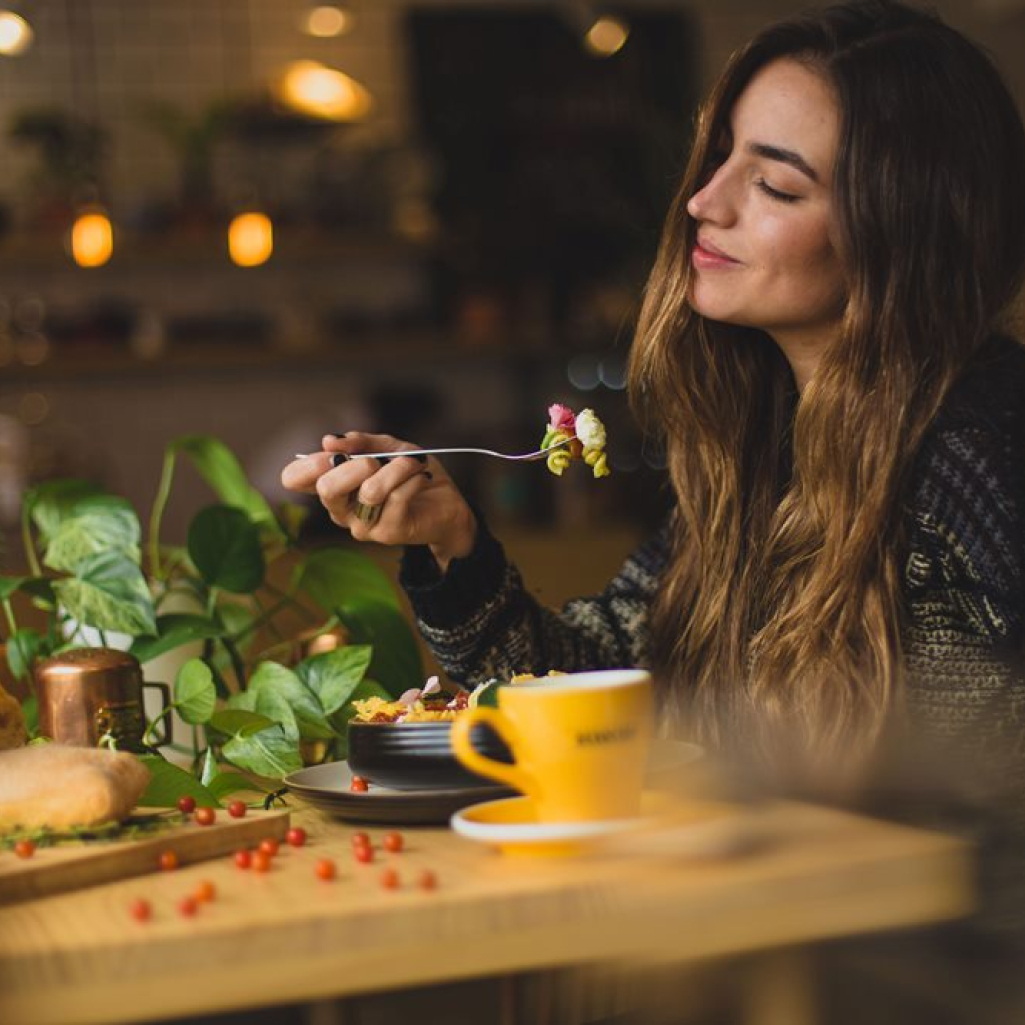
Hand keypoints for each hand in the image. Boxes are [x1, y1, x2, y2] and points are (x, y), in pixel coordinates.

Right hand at [280, 432, 476, 571]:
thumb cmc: (412, 475)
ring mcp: (362, 525)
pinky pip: (398, 497)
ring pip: (370, 491)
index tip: (334, 452)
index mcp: (333, 486)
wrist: (448, 504)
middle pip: (326, 488)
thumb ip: (361, 442)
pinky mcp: (388, 533)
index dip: (308, 462)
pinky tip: (422, 476)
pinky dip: (413, 478)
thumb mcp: (388, 448)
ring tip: (413, 463)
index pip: (294, 479)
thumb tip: (329, 441)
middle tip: (376, 460)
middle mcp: (340, 510)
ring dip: (397, 468)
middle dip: (355, 465)